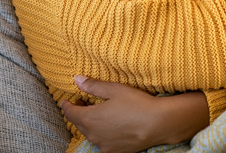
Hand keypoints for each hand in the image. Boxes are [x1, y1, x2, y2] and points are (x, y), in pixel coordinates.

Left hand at [61, 76, 208, 152]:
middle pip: (79, 124)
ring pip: (90, 134)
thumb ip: (93, 86)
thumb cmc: (136, 104)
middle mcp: (93, 135)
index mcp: (90, 119)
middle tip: (84, 102)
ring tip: (98, 114)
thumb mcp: (114, 90)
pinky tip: (111, 126)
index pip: (70, 113)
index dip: (67, 105)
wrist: (158, 123)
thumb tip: (77, 80)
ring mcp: (104, 145)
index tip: (67, 100)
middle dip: (79, 113)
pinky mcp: (114, 151)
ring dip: (90, 124)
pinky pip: (102, 142)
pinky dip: (101, 133)